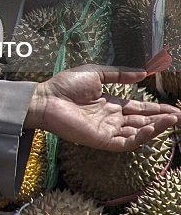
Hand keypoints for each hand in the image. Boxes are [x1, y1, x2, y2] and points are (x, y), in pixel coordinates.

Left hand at [24, 64, 180, 150]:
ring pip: (137, 132)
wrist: (47, 97)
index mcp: (110, 103)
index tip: (174, 108)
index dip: (156, 108)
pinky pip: (125, 142)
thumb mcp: (96, 73)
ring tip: (172, 120)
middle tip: (179, 116)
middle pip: (142, 120)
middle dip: (161, 119)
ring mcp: (107, 130)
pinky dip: (139, 137)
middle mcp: (111, 118)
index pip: (138, 108)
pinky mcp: (101, 139)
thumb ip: (119, 74)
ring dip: (155, 127)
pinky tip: (151, 128)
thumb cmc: (66, 84)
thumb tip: (143, 73)